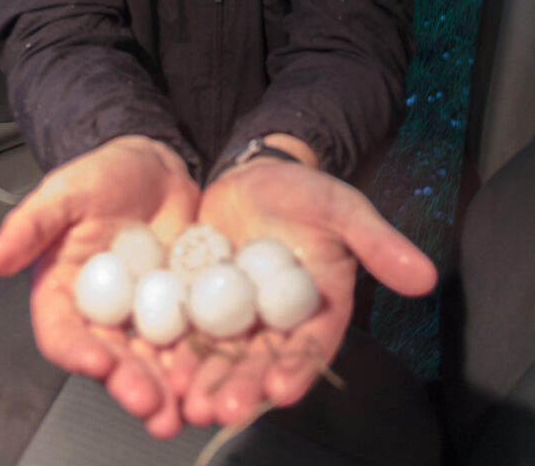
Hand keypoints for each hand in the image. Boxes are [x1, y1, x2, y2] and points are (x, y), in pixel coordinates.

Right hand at [0, 135, 199, 436]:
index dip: (76, 353)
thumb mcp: (63, 192)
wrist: (155, 166)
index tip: (97, 362)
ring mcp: (144, 316)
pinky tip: (214, 373)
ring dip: (166, 389)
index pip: (61, 334)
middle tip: (149, 402)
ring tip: (180, 408)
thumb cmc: (101, 175)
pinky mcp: (182, 310)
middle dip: (129, 384)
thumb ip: (29, 225)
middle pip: (111, 359)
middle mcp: (102, 315)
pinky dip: (201, 361)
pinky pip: (190, 340)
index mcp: (63, 295)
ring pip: (152, 361)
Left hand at [167, 159, 437, 429]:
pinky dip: (172, 347)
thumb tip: (425, 277)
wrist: (255, 173)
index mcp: (316, 312)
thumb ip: (379, 244)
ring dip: (203, 381)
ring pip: (219, 356)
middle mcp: (274, 323)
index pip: (309, 349)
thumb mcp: (344, 209)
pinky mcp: (197, 300)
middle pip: (258, 364)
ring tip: (186, 400)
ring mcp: (234, 315)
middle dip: (240, 389)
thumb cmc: (306, 191)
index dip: (296, 370)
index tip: (280, 390)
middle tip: (219, 409)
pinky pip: (184, 328)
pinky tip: (156, 363)